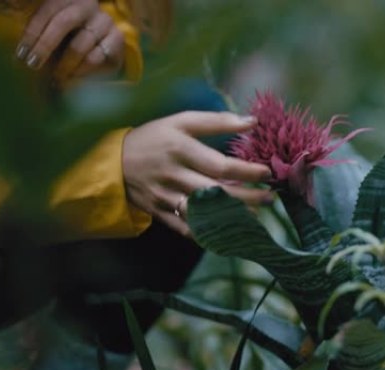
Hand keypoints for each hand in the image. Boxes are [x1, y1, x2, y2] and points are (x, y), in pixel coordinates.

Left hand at [16, 0, 123, 80]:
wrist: (100, 50)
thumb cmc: (66, 41)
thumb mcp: (48, 32)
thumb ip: (35, 34)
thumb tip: (15, 52)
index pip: (47, 10)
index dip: (32, 32)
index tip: (21, 55)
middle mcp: (87, 4)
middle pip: (64, 22)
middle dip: (45, 46)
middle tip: (33, 65)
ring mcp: (104, 20)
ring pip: (80, 44)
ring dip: (63, 65)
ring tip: (54, 78)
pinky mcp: (118, 37)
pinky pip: (96, 57)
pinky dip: (81, 71)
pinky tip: (72, 77)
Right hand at [122, 111, 273, 236]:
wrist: (113, 163)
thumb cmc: (153, 137)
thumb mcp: (180, 121)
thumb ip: (217, 121)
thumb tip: (253, 121)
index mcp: (179, 149)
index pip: (219, 165)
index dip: (246, 172)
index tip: (267, 173)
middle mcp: (173, 175)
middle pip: (215, 193)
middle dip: (247, 198)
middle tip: (271, 199)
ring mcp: (165, 198)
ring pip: (203, 214)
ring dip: (231, 218)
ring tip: (256, 217)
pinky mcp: (160, 214)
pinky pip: (187, 228)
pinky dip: (208, 233)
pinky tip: (229, 232)